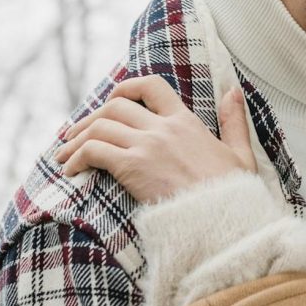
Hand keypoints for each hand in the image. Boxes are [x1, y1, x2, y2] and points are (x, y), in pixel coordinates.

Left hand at [53, 74, 256, 202]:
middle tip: (76, 135)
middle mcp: (164, 127)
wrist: (224, 219)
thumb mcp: (240, 152)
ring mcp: (147, 146)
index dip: (125, 88)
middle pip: (115, 107)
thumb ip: (234, 120)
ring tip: (65, 155)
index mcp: (186, 120)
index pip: (150, 86)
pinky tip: (72, 171)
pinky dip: (77, 158)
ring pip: (100, 127)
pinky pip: (94, 151)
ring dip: (76, 140)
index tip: (111, 101)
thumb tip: (233, 92)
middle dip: (90, 119)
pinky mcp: (133, 168)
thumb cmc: (233, 193)